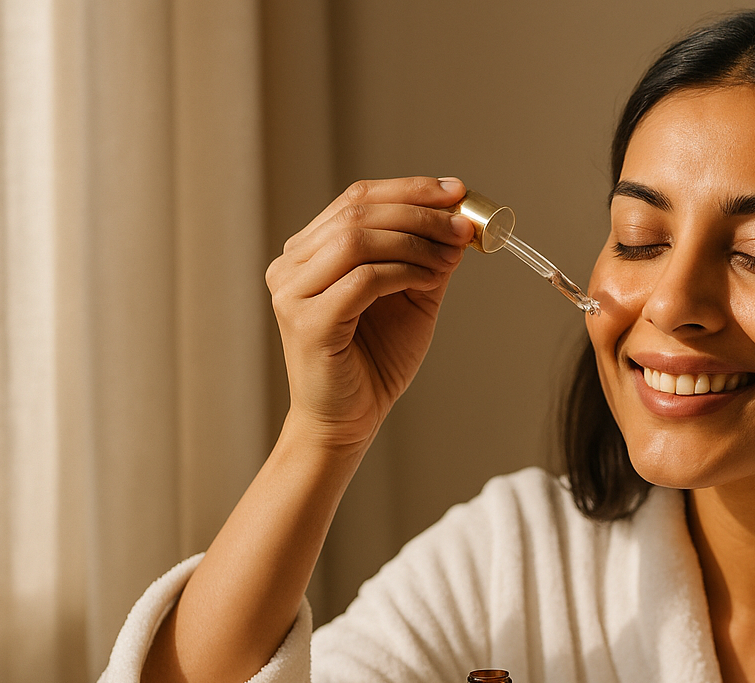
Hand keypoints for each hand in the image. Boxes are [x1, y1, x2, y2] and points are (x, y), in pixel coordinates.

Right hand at [265, 176, 475, 451]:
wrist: (349, 420)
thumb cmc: (375, 361)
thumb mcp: (410, 297)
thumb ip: (425, 258)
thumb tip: (457, 221)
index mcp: (309, 252)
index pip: (356, 198)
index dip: (409, 189)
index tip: (455, 191)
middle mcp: (292, 266)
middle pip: (358, 212)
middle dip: (419, 213)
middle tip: (462, 226)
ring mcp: (293, 292)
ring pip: (358, 239)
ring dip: (415, 240)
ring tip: (452, 255)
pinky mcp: (308, 321)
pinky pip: (363, 279)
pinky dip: (404, 271)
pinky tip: (431, 279)